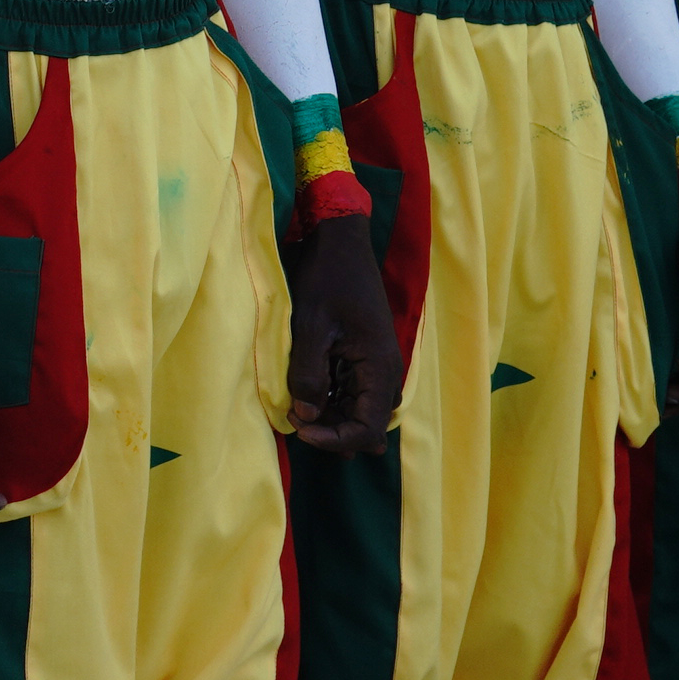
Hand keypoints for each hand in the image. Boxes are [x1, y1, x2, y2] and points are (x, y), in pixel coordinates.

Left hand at [281, 215, 402, 459]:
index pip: (368, 429)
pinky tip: (303, 391)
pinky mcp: (361, 354)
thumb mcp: (310, 327)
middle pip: (364, 423)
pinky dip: (329, 396)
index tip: (301, 429)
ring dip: (329, 414)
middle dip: (331, 430)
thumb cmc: (326, 279)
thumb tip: (305, 415)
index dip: (335, 439)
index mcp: (380, 367)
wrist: (338, 241)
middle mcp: (384, 371)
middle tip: (294, 417)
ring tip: (294, 406)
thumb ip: (309, 375)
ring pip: (356, 409)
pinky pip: (349, 390)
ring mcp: (373, 363)